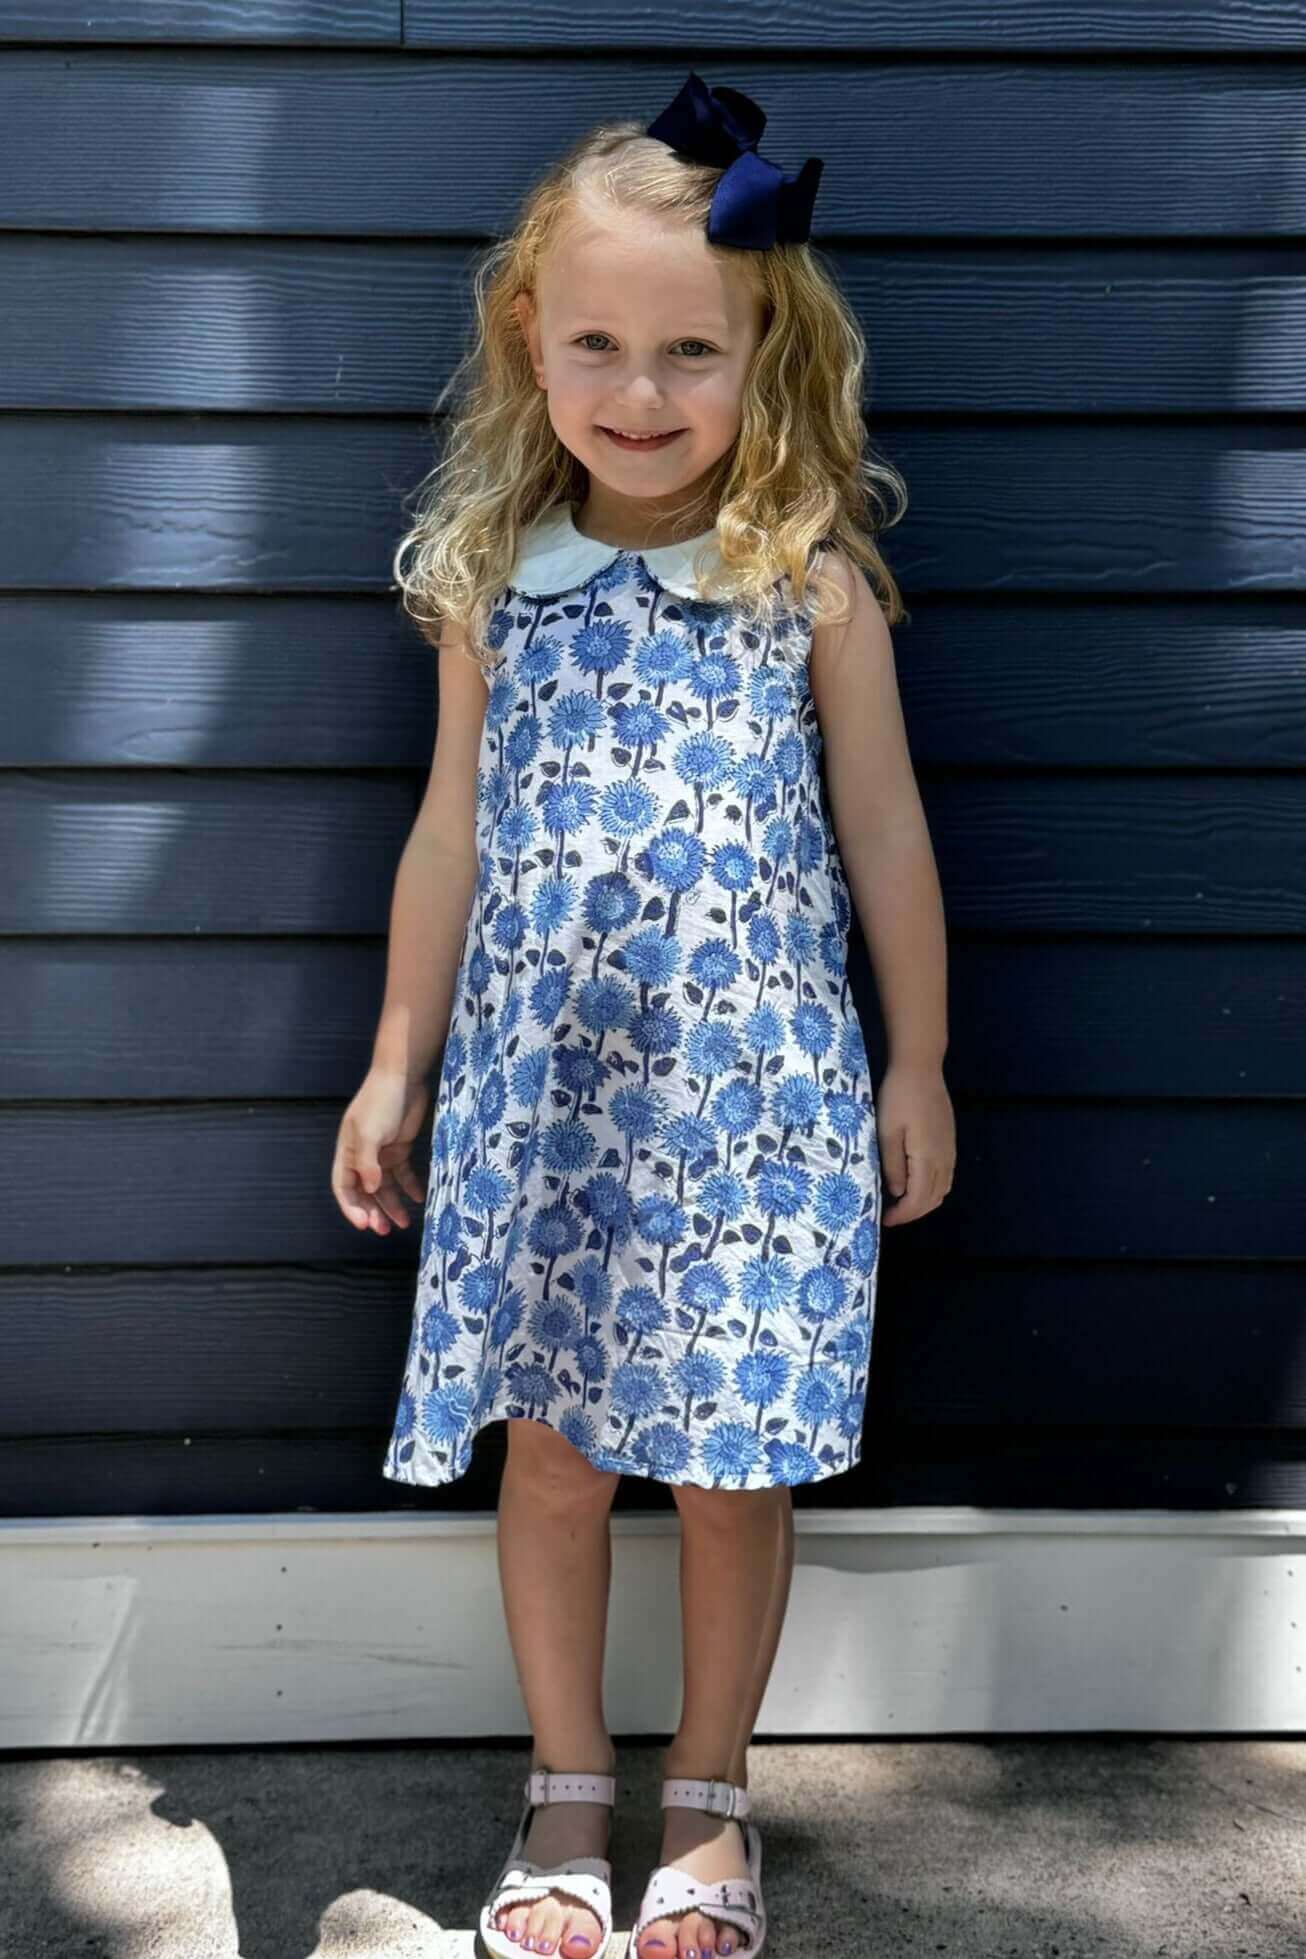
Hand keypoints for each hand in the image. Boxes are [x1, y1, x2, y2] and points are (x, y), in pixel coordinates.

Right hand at [331, 1068, 430, 1233]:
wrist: (403, 1077)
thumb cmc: (381, 1102)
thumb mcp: (370, 1132)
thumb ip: (367, 1162)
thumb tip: (370, 1189)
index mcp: (347, 1152)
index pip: (344, 1187)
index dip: (352, 1208)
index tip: (364, 1225)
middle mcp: (362, 1156)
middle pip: (365, 1192)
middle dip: (373, 1212)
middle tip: (385, 1230)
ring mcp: (381, 1152)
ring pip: (385, 1187)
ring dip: (392, 1205)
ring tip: (404, 1223)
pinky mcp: (400, 1147)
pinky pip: (403, 1174)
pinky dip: (410, 1187)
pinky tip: (419, 1199)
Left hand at [876, 1060, 954, 1225]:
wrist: (921, 1068)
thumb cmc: (899, 1097)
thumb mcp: (887, 1131)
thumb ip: (893, 1165)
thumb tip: (897, 1193)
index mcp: (927, 1158)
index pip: (919, 1199)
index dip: (903, 1215)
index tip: (885, 1220)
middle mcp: (944, 1158)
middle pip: (934, 1198)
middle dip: (913, 1213)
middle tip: (891, 1215)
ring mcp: (950, 1150)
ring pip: (943, 1189)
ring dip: (924, 1202)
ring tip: (901, 1203)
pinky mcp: (950, 1142)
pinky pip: (946, 1176)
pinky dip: (933, 1188)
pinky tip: (916, 1183)